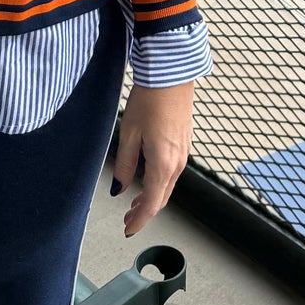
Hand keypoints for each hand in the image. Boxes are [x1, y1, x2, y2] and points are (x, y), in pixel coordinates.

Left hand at [111, 82, 193, 237]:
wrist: (171, 74)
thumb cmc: (149, 100)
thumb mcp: (129, 133)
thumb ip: (125, 165)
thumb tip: (120, 188)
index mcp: (163, 164)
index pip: (152, 204)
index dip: (139, 220)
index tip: (128, 230)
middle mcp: (178, 162)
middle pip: (162, 196)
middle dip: (145, 210)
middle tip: (128, 218)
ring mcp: (184, 151)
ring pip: (168, 183)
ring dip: (153, 196)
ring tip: (135, 201)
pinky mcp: (185, 140)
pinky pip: (174, 169)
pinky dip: (161, 180)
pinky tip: (149, 176)